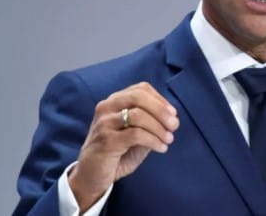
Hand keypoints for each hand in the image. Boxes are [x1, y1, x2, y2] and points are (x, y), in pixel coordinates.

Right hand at [68, 82, 178, 210]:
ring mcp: (104, 123)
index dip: (160, 100)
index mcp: (114, 101)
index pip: (141, 89)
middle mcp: (107, 107)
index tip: (173, 115)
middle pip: (139, 96)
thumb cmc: (116, 153)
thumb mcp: (136, 134)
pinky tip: (161, 148)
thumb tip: (172, 119)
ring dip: (159, 128)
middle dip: (161, 110)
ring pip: (138, 115)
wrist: (91, 176)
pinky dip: (153, 140)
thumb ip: (150, 123)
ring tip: (168, 139)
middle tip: (174, 125)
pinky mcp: (106, 141)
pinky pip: (136, 134)